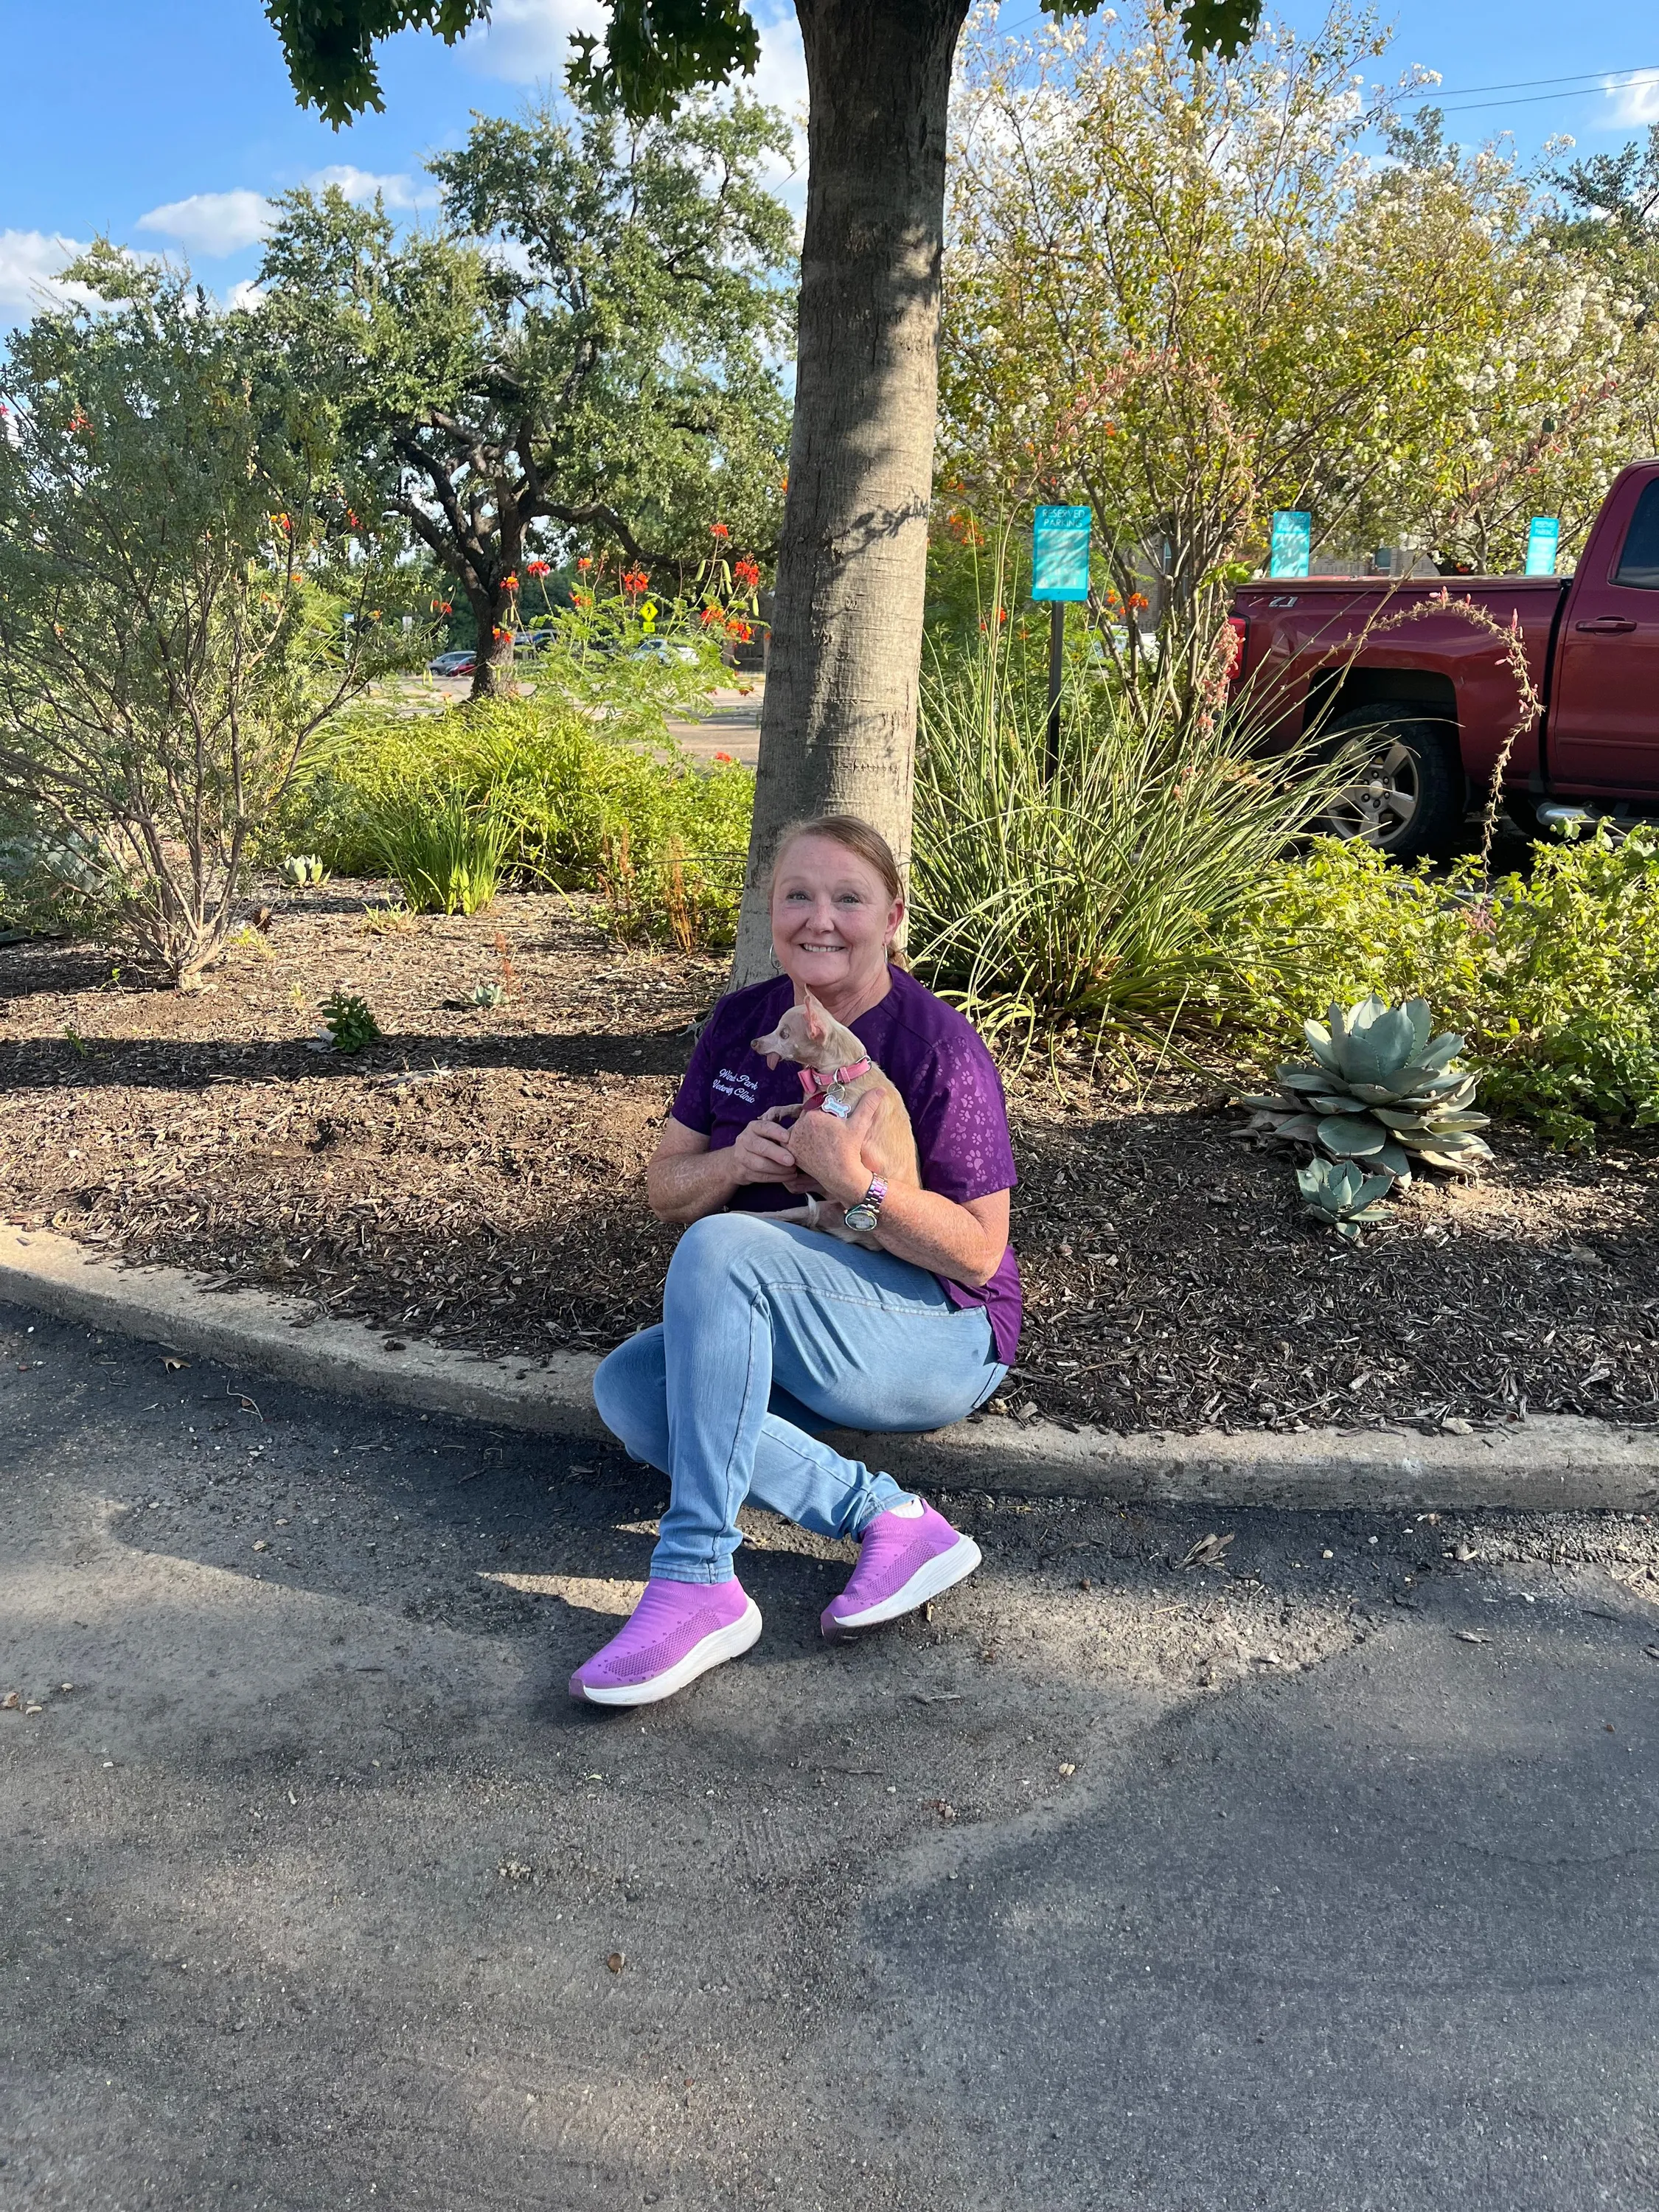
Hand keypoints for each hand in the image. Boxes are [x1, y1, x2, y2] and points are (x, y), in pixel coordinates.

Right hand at [728, 1109, 801, 1188]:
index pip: (764, 1127)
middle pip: (761, 1147)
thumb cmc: (761, 1144)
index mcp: (753, 1127)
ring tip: (793, 1171)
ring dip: (779, 1169)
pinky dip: (777, 1177)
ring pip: (760, 1165)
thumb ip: (780, 1135)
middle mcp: (745, 1140)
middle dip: (777, 1154)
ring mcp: (742, 1157)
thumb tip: (804, 1135)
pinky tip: (789, 1176)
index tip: (788, 1137)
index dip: (775, 1132)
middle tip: (791, 1160)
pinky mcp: (743, 1172)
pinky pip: (762, 1176)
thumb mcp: (766, 1135)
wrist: (737, 1161)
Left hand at [786, 1090, 882, 1207]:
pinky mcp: (791, 1151)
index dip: (824, 1114)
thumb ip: (867, 1104)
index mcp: (813, 1115)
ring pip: (799, 1128)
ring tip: (821, 1142)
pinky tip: (812, 1147)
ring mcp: (793, 1140)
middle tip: (828, 1135)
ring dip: (806, 1131)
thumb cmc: (851, 1150)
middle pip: (806, 1117)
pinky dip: (799, 1143)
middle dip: (815, 1122)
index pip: (815, 1106)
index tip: (832, 1125)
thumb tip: (880, 1090)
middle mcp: (799, 1125)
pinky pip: (793, 1141)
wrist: (842, 1175)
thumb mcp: (860, 1125)